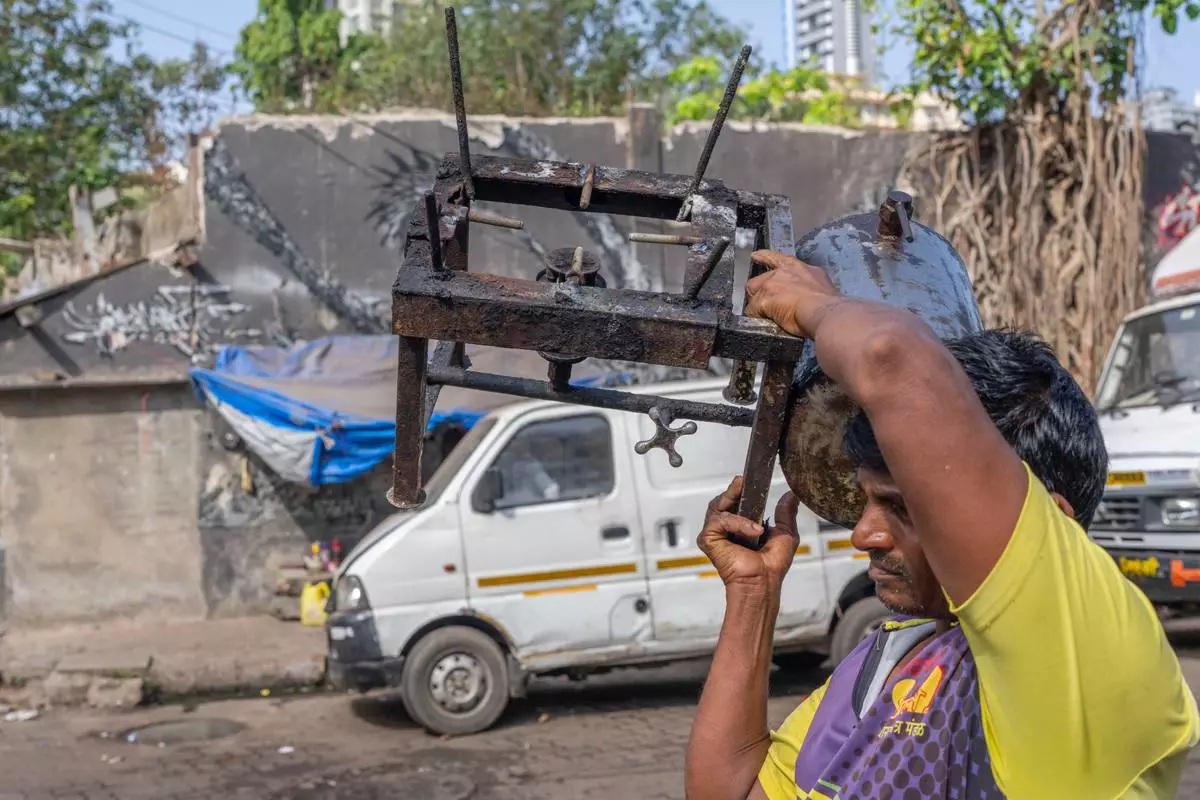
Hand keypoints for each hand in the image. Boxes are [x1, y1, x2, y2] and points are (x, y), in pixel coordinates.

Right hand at [697, 477, 800, 591]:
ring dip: (737, 509)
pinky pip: (720, 520)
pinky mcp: (708, 539)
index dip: (738, 490)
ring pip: (717, 507)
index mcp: (739, 526)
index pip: (733, 501)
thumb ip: (785, 514)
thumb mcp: (785, 534)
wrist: (763, 581)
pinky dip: (737, 523)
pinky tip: (753, 532)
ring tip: (756, 522)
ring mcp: (714, 534)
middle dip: (732, 491)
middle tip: (742, 483)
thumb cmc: (772, 565)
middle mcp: (724, 529)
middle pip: (721, 501)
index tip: (747, 480)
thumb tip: (790, 496)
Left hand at [744, 250, 841, 337]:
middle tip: (767, 306)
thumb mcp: (820, 286)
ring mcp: (771, 285)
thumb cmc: (829, 305)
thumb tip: (807, 296)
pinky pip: (752, 311)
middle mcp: (783, 273)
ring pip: (753, 295)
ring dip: (757, 305)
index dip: (765, 257)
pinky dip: (755, 317)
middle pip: (760, 280)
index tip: (755, 256)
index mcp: (798, 268)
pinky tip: (763, 323)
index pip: (778, 259)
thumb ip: (808, 286)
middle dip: (760, 292)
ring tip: (766, 316)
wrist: (826, 312)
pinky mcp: (764, 300)